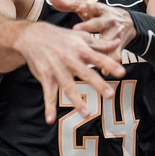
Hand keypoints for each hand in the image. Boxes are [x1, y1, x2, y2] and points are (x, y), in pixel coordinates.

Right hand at [15, 8, 124, 123]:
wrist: (31, 35)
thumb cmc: (61, 37)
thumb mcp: (80, 37)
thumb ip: (100, 44)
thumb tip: (118, 43)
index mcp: (81, 50)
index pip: (99, 58)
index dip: (110, 65)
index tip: (122, 73)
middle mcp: (70, 59)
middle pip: (86, 73)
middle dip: (98, 84)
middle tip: (110, 95)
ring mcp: (57, 69)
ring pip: (68, 86)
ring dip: (77, 101)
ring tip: (86, 114)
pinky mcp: (45, 77)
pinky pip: (48, 93)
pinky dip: (49, 107)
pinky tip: (50, 120)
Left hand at [47, 0, 136, 58]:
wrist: (127, 22)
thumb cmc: (97, 14)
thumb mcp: (86, 7)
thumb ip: (67, 3)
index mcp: (99, 9)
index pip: (93, 6)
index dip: (87, 7)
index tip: (81, 7)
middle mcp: (107, 20)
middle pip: (98, 23)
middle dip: (89, 26)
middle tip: (77, 29)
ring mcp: (115, 33)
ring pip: (108, 41)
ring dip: (102, 49)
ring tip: (94, 55)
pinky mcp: (119, 46)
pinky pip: (115, 54)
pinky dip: (110, 62)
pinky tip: (103, 71)